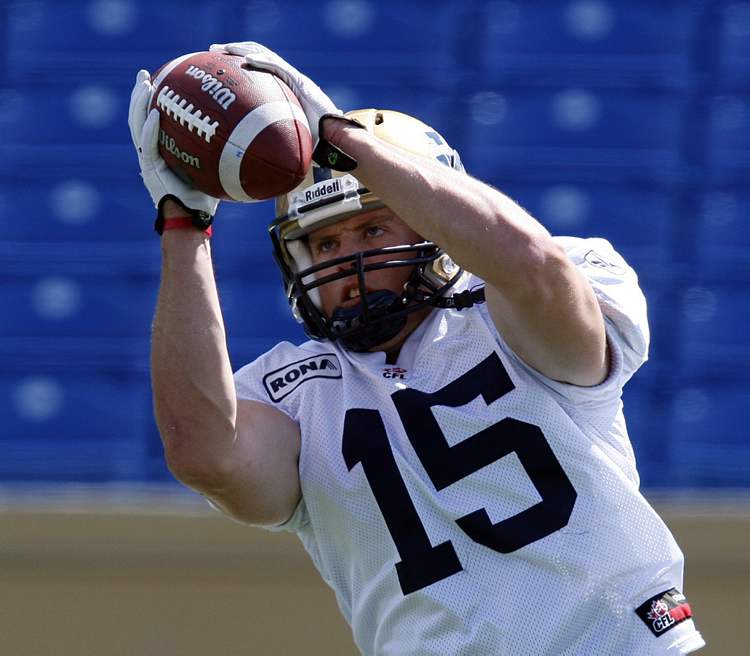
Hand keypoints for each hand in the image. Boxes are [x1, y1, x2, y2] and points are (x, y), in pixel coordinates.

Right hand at [128, 69, 218, 216]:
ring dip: (139, 104)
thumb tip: (246, 137)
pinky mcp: (150, 169)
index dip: (153, 102)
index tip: (159, 81)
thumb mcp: (213, 170)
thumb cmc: (206, 201)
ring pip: (137, 126)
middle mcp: (151, 154)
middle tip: (145, 74)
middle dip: (140, 95)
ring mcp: (148, 161)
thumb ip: (219, 153)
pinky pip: (148, 145)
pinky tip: (155, 113)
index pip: (153, 121)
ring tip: (145, 84)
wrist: (191, 222)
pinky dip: (150, 128)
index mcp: (162, 152)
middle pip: (139, 118)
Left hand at [209, 42, 364, 170]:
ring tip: (222, 49)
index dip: (241, 62)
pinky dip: (261, 62)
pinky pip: (277, 68)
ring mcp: (295, 79)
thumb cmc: (316, 145)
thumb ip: (271, 143)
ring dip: (242, 50)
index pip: (261, 69)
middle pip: (259, 56)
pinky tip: (244, 61)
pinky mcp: (301, 82)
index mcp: (287, 89)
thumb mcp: (287, 141)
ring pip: (265, 55)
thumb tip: (253, 164)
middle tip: (214, 51)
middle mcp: (290, 80)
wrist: (335, 140)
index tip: (221, 64)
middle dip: (235, 50)